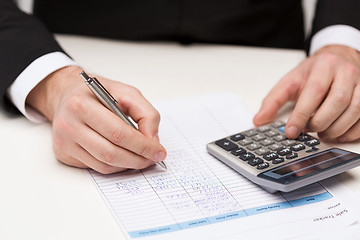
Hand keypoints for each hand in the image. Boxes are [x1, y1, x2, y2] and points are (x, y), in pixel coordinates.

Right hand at [26, 66, 166, 173]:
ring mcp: (64, 142)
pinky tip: (124, 158)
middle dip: (138, 159)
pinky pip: (95, 167)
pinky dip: (115, 166)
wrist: (67, 94)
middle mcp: (68, 125)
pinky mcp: (64, 154)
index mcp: (82, 105)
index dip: (142, 146)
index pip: (118, 133)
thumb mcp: (127, 93)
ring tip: (142, 159)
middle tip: (152, 159)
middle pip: (110, 153)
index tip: (159, 152)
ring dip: (128, 166)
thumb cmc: (99, 94)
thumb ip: (146, 114)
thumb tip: (152, 140)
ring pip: (104, 165)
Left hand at [253, 45, 359, 141]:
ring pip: (356, 110)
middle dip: (320, 122)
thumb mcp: (290, 82)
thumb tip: (259, 120)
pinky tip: (338, 135)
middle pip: (337, 101)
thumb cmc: (314, 72)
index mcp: (324, 66)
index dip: (301, 114)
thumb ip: (273, 101)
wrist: (338, 58)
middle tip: (307, 131)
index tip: (291, 131)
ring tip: (322, 134)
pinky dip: (352, 131)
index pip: (313, 92)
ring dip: (337, 129)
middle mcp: (346, 72)